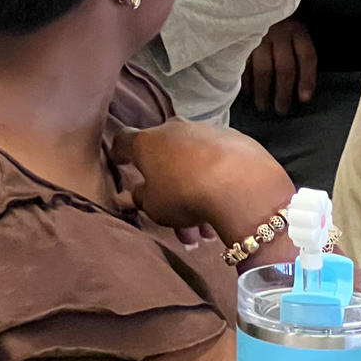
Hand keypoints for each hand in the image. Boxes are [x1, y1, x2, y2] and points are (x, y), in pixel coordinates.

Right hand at [111, 118, 293, 248]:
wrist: (241, 183)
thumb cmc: (184, 194)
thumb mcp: (154, 206)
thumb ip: (141, 198)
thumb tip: (135, 193)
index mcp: (147, 142)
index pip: (124, 140)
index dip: (119, 152)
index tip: (119, 162)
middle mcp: (173, 129)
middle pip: (164, 158)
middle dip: (168, 189)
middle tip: (176, 223)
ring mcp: (205, 131)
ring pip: (192, 164)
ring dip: (194, 192)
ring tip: (205, 231)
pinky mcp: (235, 138)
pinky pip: (217, 162)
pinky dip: (216, 181)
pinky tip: (225, 207)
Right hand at [245, 17, 317, 114]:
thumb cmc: (274, 15)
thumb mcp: (291, 24)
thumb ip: (297, 48)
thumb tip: (302, 84)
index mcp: (295, 28)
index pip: (307, 56)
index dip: (307, 79)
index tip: (304, 98)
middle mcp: (278, 32)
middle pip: (285, 68)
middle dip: (283, 92)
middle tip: (281, 109)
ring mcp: (257, 34)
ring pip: (263, 69)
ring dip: (263, 91)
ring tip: (262, 105)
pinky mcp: (238, 36)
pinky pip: (243, 63)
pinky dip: (244, 79)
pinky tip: (246, 90)